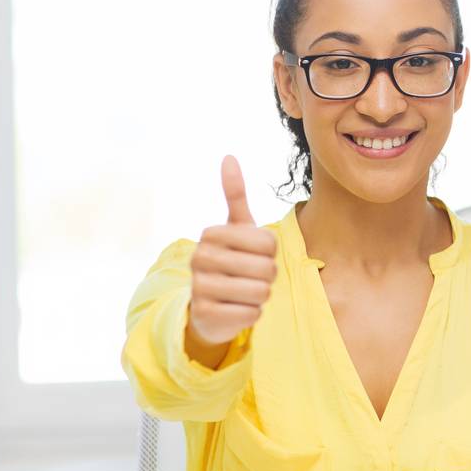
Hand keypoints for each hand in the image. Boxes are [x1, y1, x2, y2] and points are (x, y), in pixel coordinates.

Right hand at [186, 156, 278, 348]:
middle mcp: (199, 258)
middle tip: (250, 277)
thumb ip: (235, 195)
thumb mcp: (237, 228)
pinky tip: (235, 310)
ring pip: (261, 292)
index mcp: (210, 234)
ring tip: (244, 292)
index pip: (269, 243)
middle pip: (267, 268)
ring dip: (261, 296)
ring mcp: (199, 287)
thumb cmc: (232, 261)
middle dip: (267, 276)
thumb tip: (229, 156)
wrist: (210, 306)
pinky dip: (252, 314)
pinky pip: (252, 314)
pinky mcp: (205, 315)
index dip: (270, 253)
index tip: (253, 255)